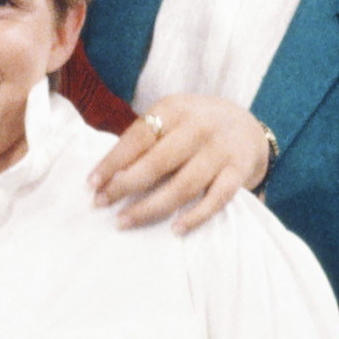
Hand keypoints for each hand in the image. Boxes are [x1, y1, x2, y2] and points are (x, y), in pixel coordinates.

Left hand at [88, 94, 269, 232]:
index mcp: (175, 108)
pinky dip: (195, 216)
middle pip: (157, 163)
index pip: (138, 137)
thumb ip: (144, 138)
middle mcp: (199, 127)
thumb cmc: (194, 126)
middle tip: (102, 204)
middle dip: (125, 186)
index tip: (92, 184)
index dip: (113, 162)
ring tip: (124, 221)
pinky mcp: (238, 171)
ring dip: (150, 207)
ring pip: (182, 186)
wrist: (246, 126)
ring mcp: (220, 150)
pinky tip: (175, 229)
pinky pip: (216, 199)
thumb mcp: (170, 118)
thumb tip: (105, 175)